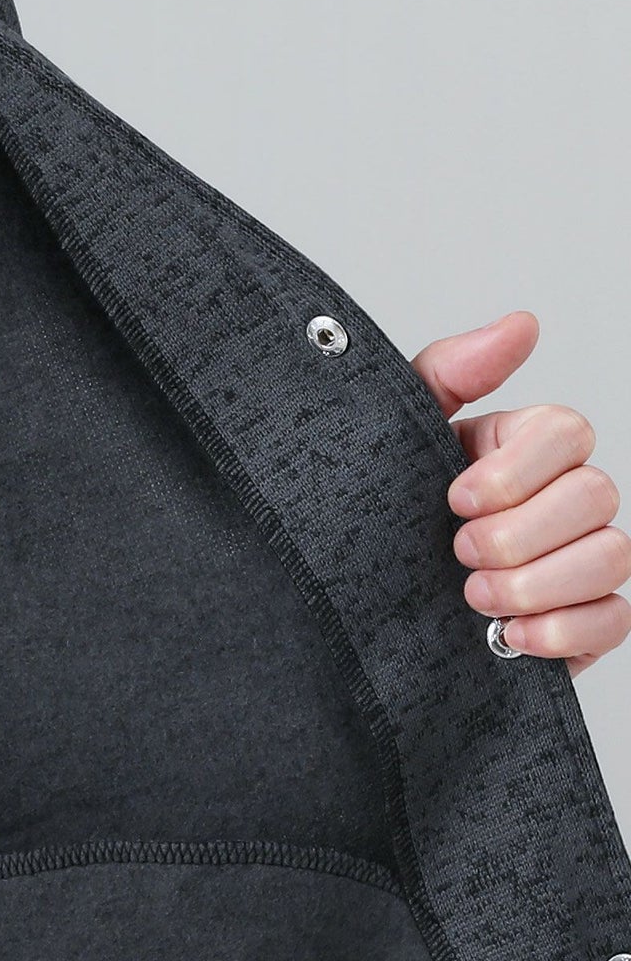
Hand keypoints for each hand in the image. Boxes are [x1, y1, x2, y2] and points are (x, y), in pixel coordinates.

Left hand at [409, 310, 630, 678]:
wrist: (355, 603)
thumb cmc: (374, 510)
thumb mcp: (391, 434)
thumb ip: (451, 372)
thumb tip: (522, 324)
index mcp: (518, 448)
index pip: (567, 431)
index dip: (516, 469)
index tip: (454, 498)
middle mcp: (560, 500)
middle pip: (597, 495)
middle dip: (520, 532)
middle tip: (457, 551)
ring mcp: (576, 561)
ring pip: (610, 557)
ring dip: (535, 583)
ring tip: (473, 596)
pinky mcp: (582, 622)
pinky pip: (614, 620)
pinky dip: (561, 631)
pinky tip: (507, 636)